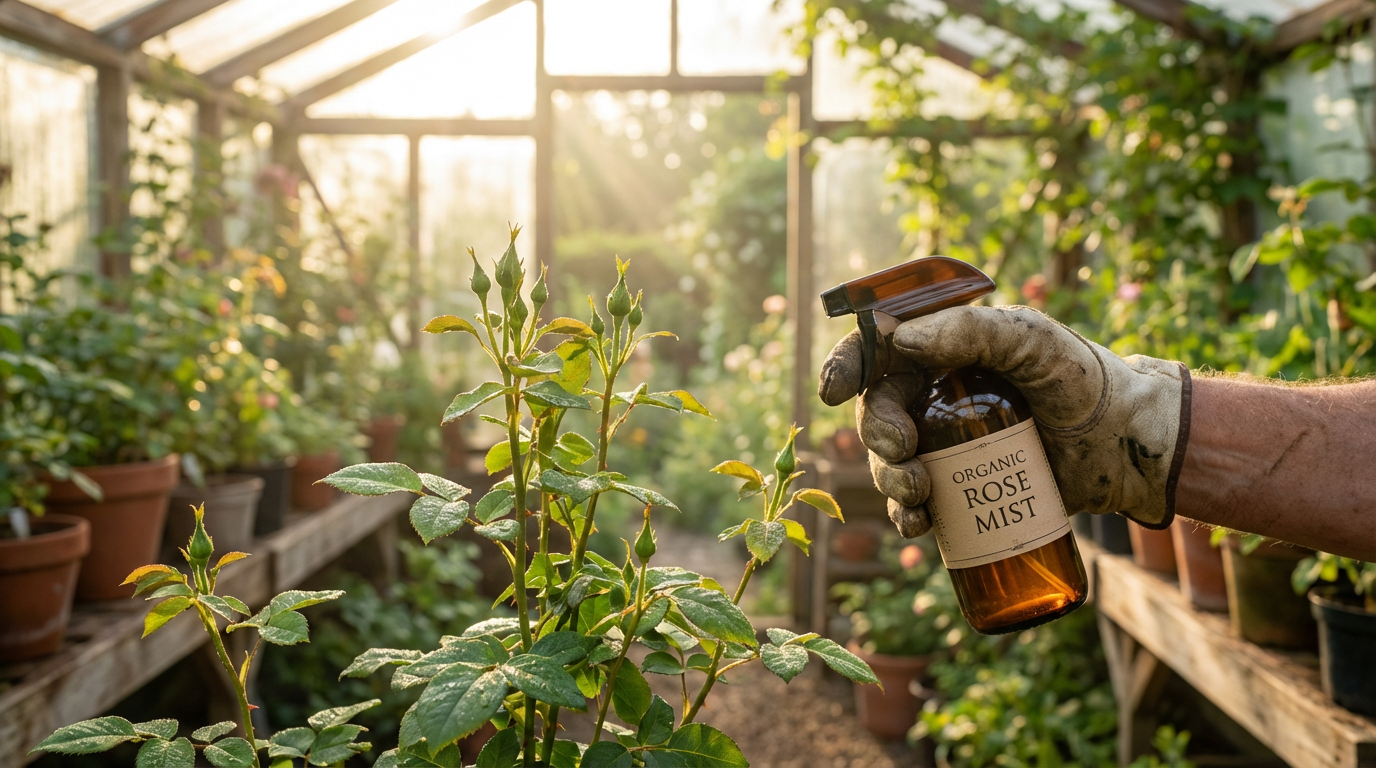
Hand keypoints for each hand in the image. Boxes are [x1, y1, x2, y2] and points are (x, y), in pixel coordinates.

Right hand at [818, 305, 1189, 537]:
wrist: (1131, 446)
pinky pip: (918, 503)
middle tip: (904, 454)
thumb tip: (897, 339)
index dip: (846, 367)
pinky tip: (919, 525)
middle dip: (876, 436)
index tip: (834, 392)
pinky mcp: (964, 486)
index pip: (879, 350)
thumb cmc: (1086, 381)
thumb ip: (972, 330)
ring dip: (888, 481)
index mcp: (946, 349)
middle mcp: (938, 394)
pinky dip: (907, 516)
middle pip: (877, 411)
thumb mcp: (1034, 342)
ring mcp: (948, 443)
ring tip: (919, 496)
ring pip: (891, 462)